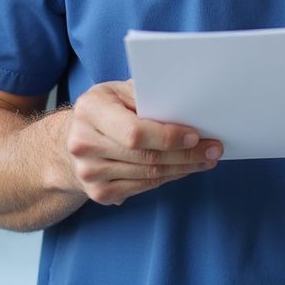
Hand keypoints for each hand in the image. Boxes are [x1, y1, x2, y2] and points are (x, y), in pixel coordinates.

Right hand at [63, 80, 222, 206]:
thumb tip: (183, 103)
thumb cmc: (104, 108)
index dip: (168, 136)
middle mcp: (84, 143)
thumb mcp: (118, 90)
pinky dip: (168, 178)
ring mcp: (89, 173)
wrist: (72, 139)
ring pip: (147, 175)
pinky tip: (185, 169)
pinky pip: (142, 187)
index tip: (196, 135)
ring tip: (206, 159)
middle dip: (185, 154)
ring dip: (182, 168)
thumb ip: (144, 95)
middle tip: (213, 149)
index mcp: (90, 110)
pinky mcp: (99, 193)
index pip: (134, 132)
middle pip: (145, 157)